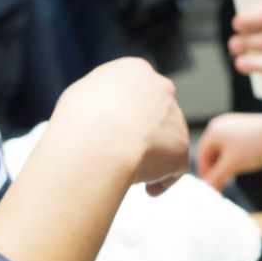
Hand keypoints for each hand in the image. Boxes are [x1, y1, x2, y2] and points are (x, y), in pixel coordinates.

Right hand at [53, 58, 189, 189]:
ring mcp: (175, 117)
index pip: (138, 90)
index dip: (129, 113)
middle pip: (157, 114)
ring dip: (154, 157)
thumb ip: (101, 98)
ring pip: (167, 141)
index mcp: (135, 71)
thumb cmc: (80, 121)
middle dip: (146, 133)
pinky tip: (147, 189)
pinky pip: (175, 167)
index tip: (117, 131)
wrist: (97, 144)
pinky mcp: (182, 146)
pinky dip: (161, 179)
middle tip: (126, 154)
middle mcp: (160, 89)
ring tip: (130, 175)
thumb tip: (103, 111)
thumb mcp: (80, 96)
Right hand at [196, 110, 261, 190]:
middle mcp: (221, 126)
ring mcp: (233, 126)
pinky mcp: (245, 130)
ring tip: (233, 175)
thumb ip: (217, 177)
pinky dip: (235, 157)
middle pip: (212, 152)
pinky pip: (234, 146)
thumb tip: (208, 188)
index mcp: (213, 131)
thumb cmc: (256, 145)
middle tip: (222, 184)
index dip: (205, 173)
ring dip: (226, 164)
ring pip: (224, 150)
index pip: (201, 155)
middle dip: (216, 169)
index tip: (211, 186)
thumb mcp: (232, 164)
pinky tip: (243, 164)